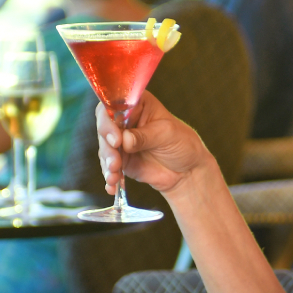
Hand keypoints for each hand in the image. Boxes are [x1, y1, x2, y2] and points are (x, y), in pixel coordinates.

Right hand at [97, 93, 214, 196]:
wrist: (187, 171)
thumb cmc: (182, 144)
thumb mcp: (167, 135)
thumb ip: (145, 136)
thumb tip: (125, 139)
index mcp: (137, 105)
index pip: (114, 105)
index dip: (109, 120)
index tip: (115, 138)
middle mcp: (125, 120)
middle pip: (104, 128)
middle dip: (107, 146)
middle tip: (115, 161)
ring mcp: (121, 141)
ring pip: (105, 149)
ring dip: (107, 163)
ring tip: (114, 176)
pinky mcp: (121, 159)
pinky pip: (109, 167)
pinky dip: (109, 177)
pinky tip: (112, 187)